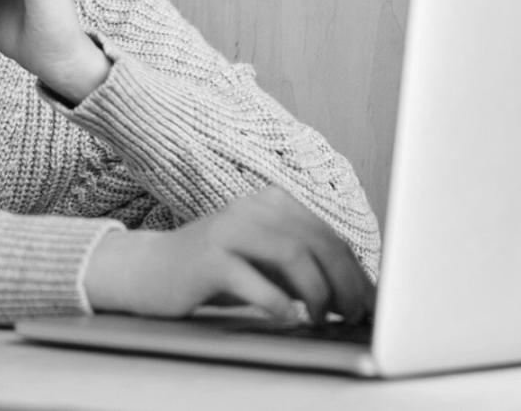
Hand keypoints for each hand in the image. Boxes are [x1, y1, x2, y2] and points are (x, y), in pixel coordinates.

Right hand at [82, 186, 374, 324]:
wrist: (147, 271)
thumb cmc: (215, 271)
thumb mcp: (264, 264)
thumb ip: (304, 269)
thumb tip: (357, 296)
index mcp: (273, 203)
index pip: (329, 236)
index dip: (357, 273)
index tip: (373, 306)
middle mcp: (253, 208)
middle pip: (318, 242)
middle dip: (346, 284)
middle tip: (354, 316)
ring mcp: (229, 229)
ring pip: (292, 254)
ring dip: (318, 292)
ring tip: (322, 318)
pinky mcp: (207, 257)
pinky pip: (252, 279)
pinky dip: (277, 302)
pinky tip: (288, 318)